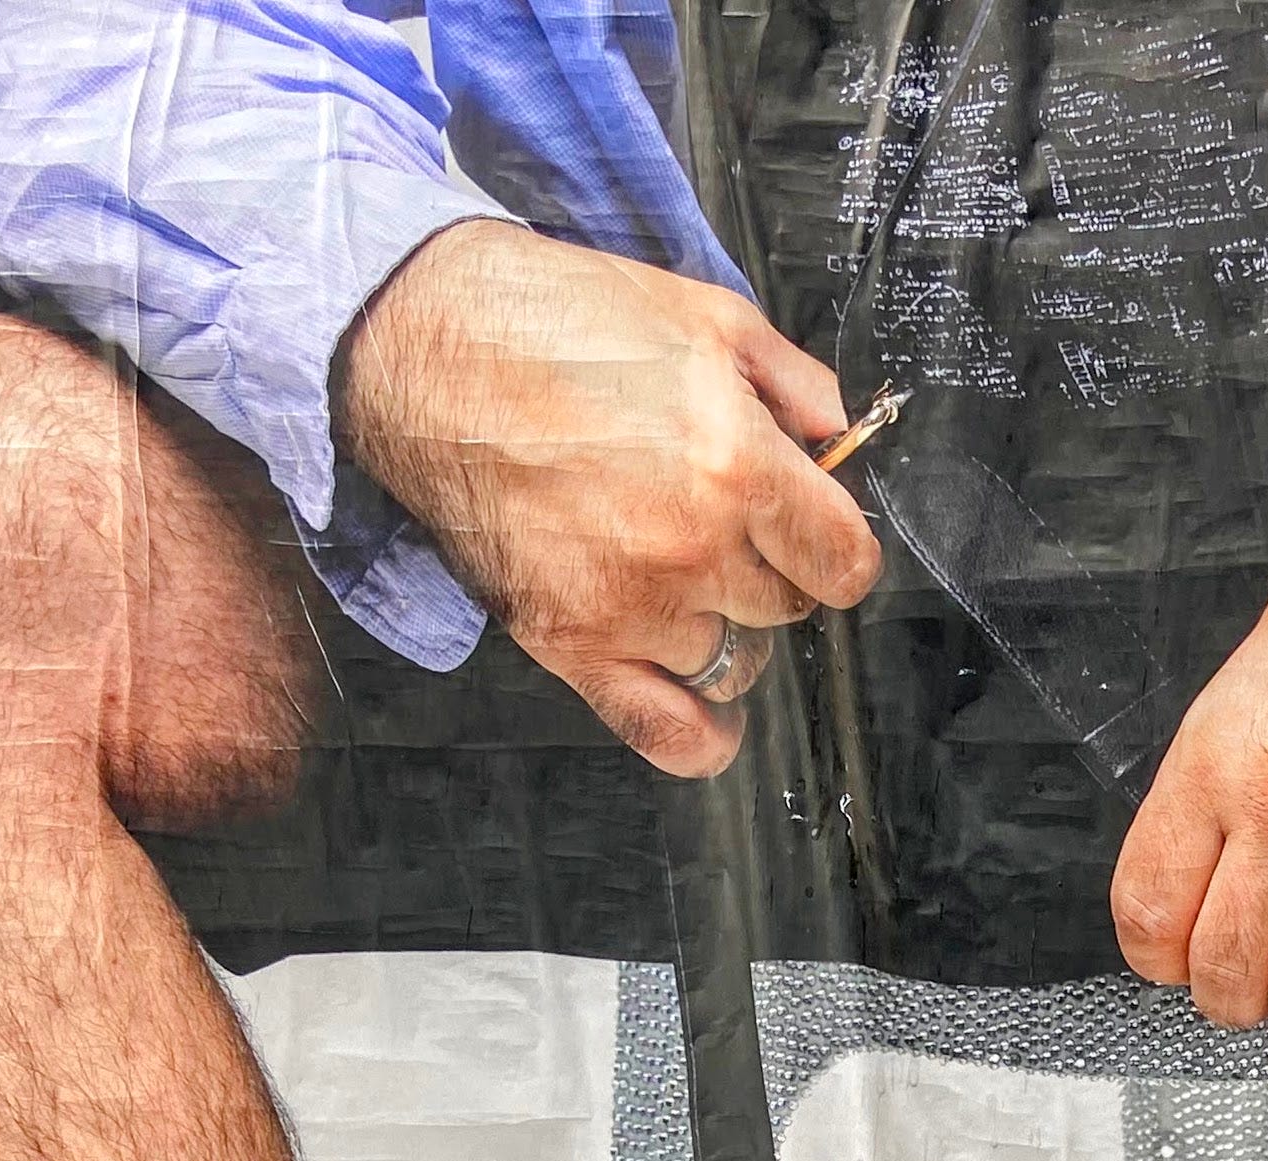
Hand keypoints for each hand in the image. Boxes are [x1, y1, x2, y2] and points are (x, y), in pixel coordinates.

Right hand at [338, 220, 882, 775]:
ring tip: (675, 571)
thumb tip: (843, 440)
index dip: (834, 545)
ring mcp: (629, 604)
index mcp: (735, 464)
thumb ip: (797, 387)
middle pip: (787, 608)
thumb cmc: (553, 320)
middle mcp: (690, 548)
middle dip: (768, 568)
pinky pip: (666, 733)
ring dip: (720, 625)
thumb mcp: (704, 316)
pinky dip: (700, 737)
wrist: (423, 341)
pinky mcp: (569, 641)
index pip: (844, 562)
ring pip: (733, 661)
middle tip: (718, 522)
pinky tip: (709, 714)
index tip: (813, 533)